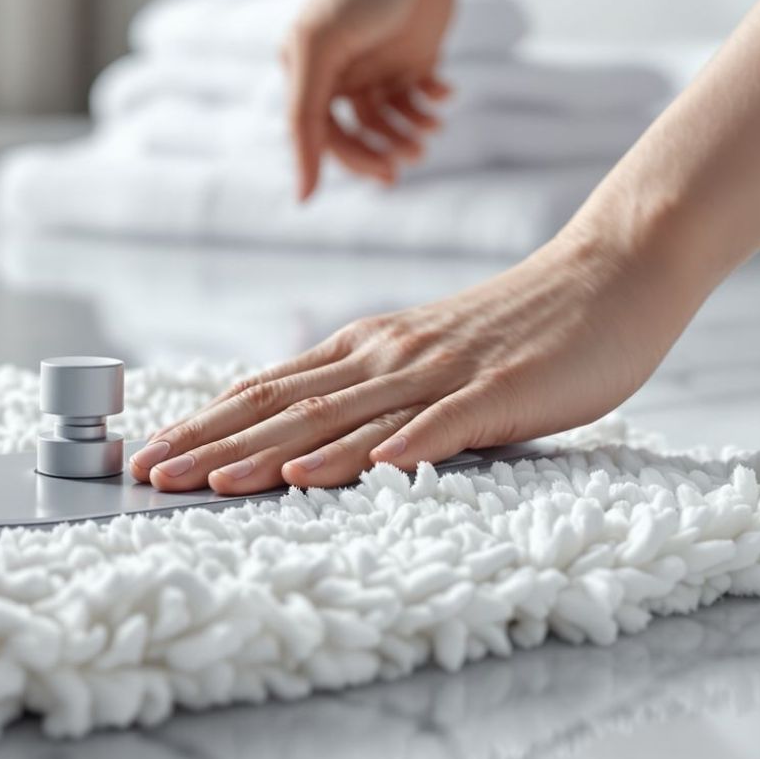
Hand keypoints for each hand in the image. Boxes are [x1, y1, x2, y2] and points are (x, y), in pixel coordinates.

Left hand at [127, 235, 706, 493]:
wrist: (612, 273)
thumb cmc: (518, 326)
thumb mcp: (424, 355)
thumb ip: (368, 391)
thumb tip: (299, 437)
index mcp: (367, 348)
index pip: (268, 390)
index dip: (205, 424)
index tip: (147, 456)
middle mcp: (389, 356)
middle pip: (285, 409)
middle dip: (212, 447)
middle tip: (149, 477)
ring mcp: (443, 372)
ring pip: (344, 420)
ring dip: (275, 456)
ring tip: (217, 485)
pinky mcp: (501, 391)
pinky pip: (441, 425)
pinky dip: (396, 450)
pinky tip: (356, 472)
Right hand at [286, 0, 456, 199]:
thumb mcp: (320, 46)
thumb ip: (303, 116)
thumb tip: (302, 191)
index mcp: (308, 73)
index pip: (323, 134)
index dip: (350, 159)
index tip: (382, 176)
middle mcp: (340, 74)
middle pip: (357, 134)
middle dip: (383, 150)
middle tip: (409, 159)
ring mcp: (377, 65)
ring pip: (389, 121)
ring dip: (410, 132)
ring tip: (430, 130)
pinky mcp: (412, 55)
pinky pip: (419, 97)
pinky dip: (433, 103)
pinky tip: (444, 92)